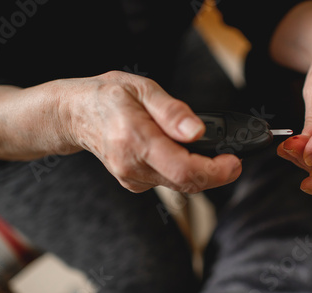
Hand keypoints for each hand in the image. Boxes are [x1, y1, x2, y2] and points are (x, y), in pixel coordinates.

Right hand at [59, 71, 241, 192]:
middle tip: (232, 159)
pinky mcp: (134, 182)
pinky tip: (183, 154)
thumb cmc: (109, 97)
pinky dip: (183, 171)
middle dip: (215, 174)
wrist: (76, 114)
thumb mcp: (143, 89)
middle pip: (186, 183)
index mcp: (136, 140)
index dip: (215, 171)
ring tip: (211, 152)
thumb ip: (172, 112)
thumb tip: (197, 131)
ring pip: (179, 185)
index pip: (183, 169)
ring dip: (201, 173)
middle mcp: (132, 166)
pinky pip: (168, 181)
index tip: (234, 162)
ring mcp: (132, 178)